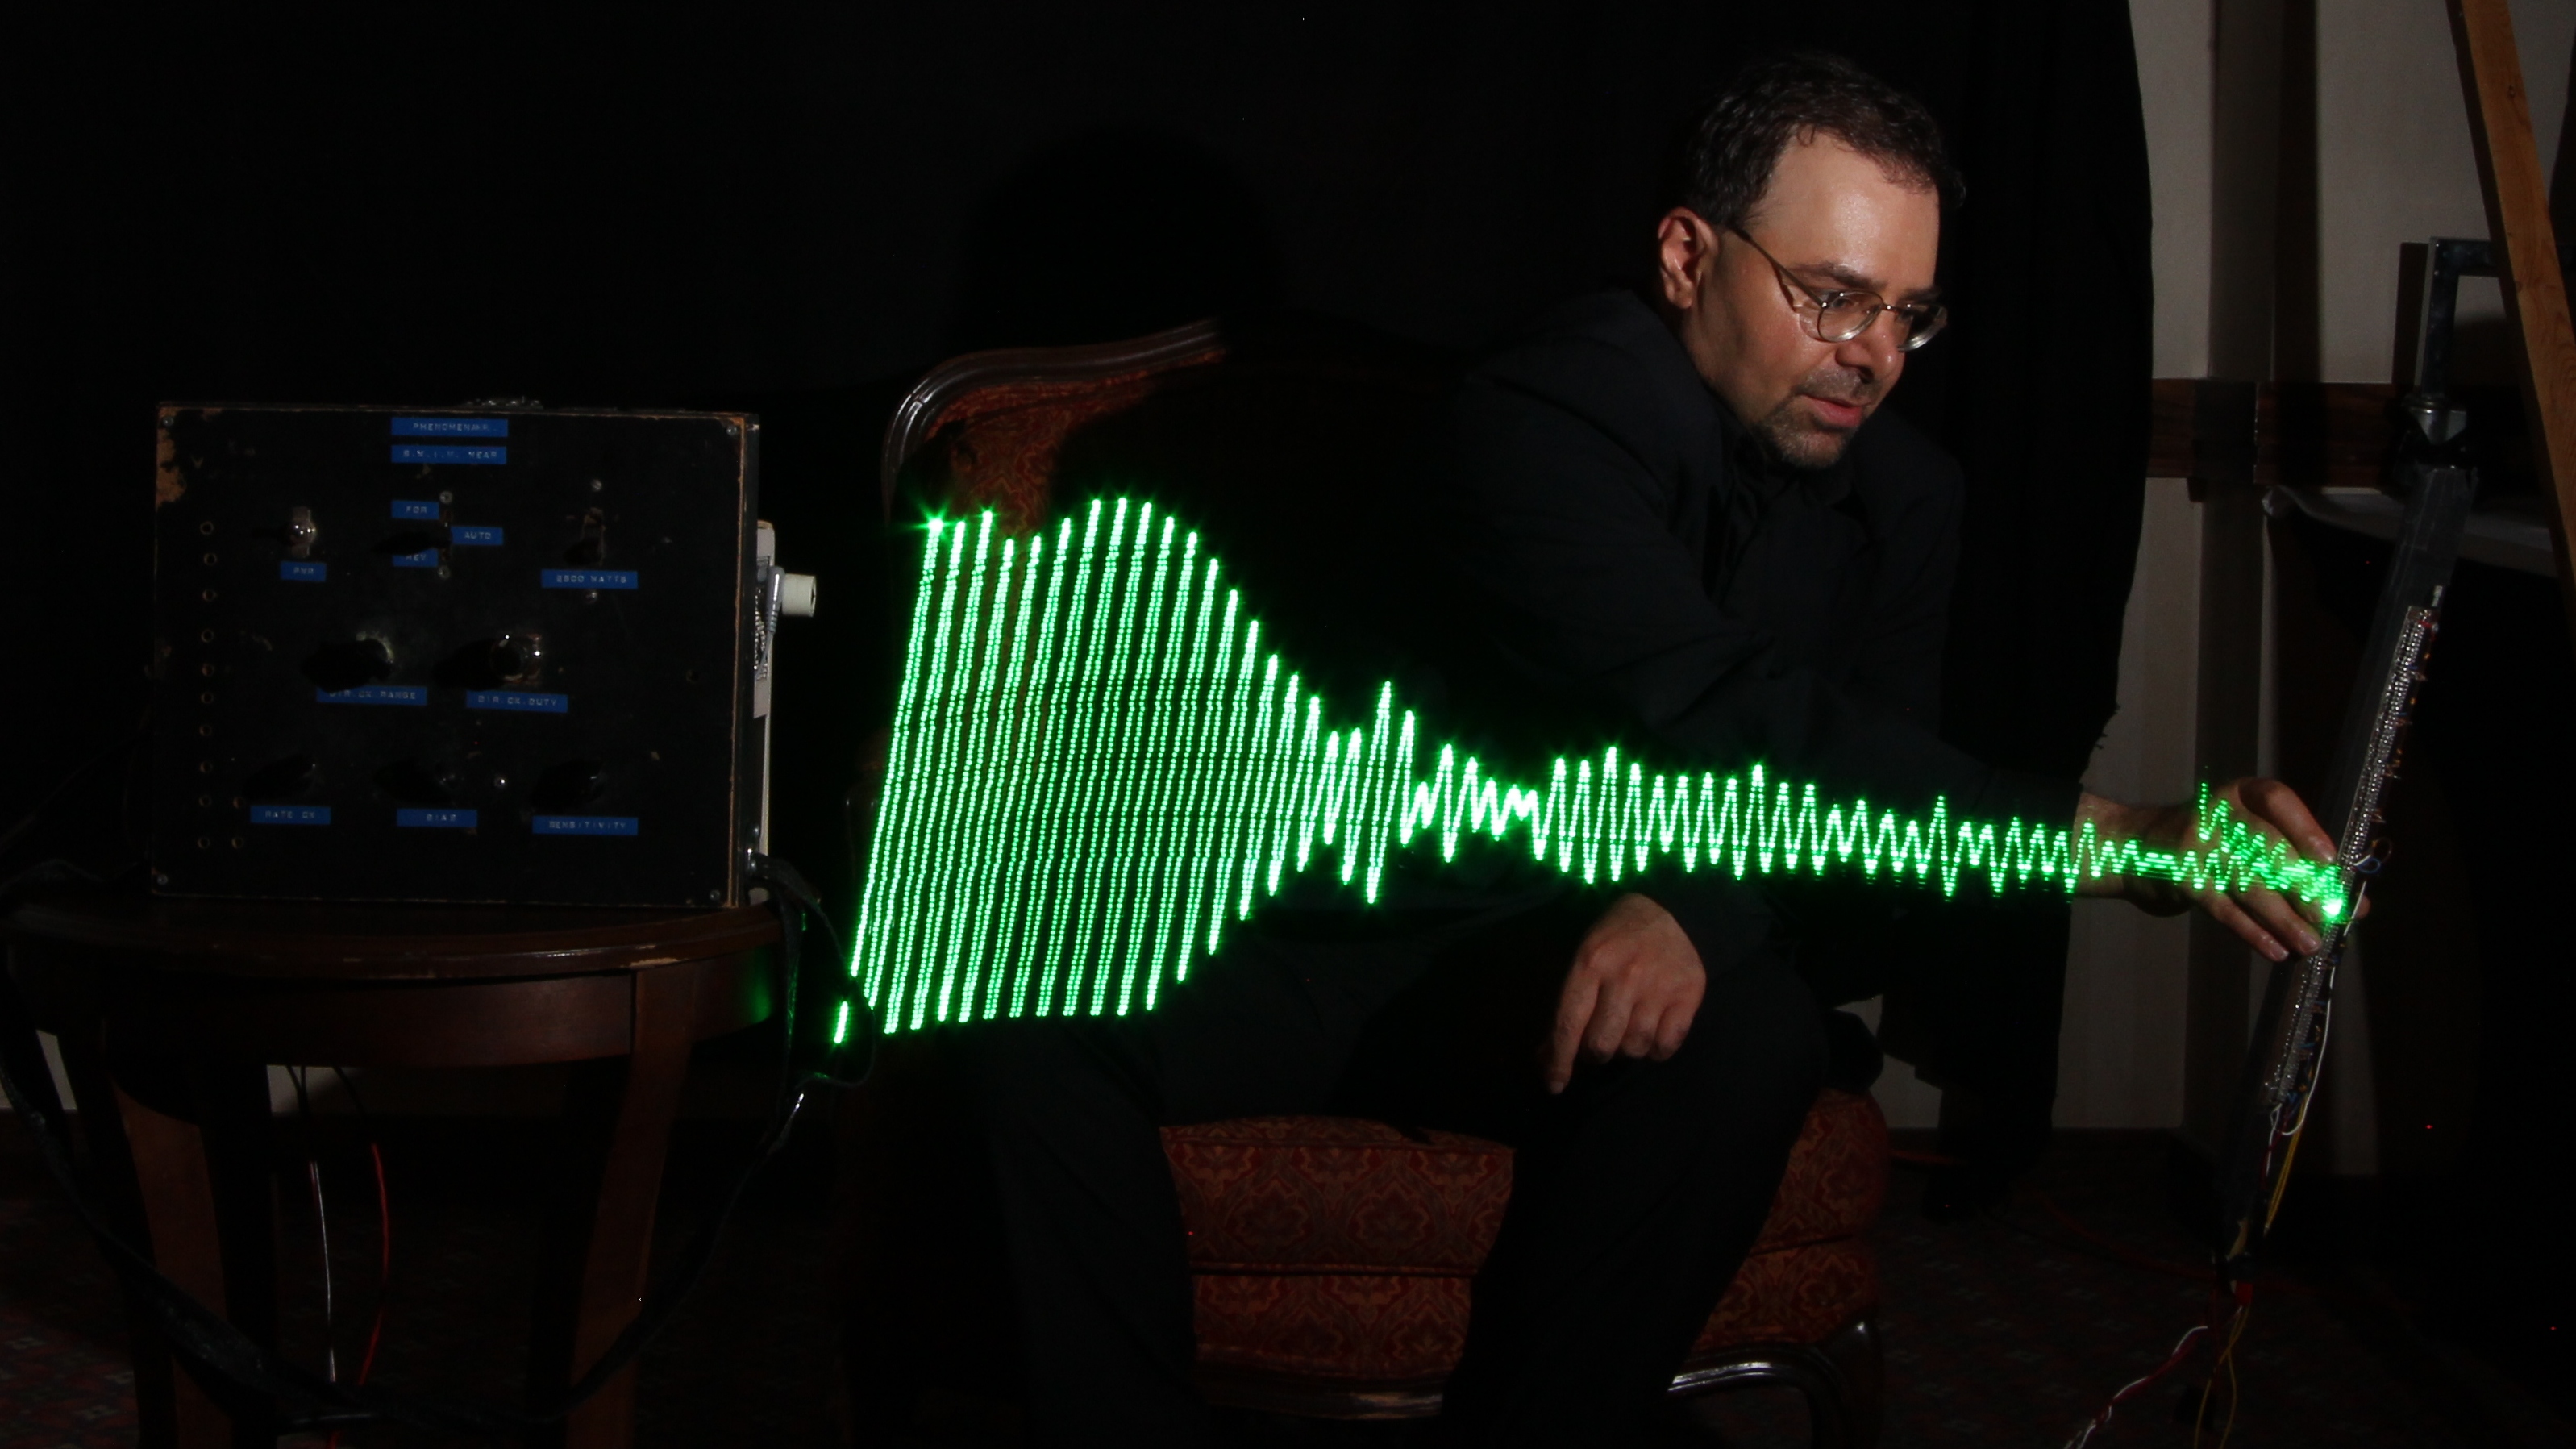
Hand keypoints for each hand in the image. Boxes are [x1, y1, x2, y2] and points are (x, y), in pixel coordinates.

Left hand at [1541, 893, 1705, 1093]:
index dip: (1559, 1060)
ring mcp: (1659, 987)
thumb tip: (1546, 1056)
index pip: (1568, 1024)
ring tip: (1628, 1028)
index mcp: (1591, 963)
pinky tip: (1653, 1030)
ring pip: (1635, 1048)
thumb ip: (1567, 1005)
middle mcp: (1624, 977)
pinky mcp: (1688, 996)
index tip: (1554, 1085)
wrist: (1671, 911)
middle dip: (1595, 1052)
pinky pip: (1666, 1046)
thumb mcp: (1584, 957)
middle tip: (1600, 1039)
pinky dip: (1656, 1048)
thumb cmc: (1617, 939)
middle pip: (1602, 1044)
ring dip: (1627, 1048)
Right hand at [2077, 778, 2355, 962]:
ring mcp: (2195, 847)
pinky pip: (2223, 909)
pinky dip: (2251, 932)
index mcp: (2238, 794)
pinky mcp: (2181, 880)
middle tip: (2330, 914)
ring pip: (2248, 883)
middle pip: (2265, 846)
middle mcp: (2215, 814)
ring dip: (2283, 917)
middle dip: (2301, 884)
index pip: (2276, 800)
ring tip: (2311, 942)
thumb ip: (2295, 860)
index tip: (2328, 858)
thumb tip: (2351, 902)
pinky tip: (2276, 950)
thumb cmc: (2209, 843)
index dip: (2304, 826)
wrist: (2131, 849)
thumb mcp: (2244, 833)